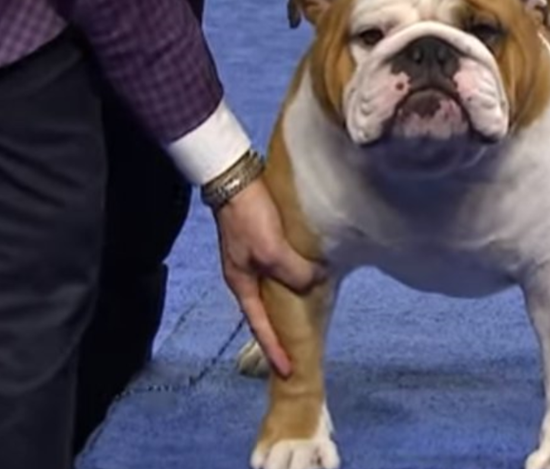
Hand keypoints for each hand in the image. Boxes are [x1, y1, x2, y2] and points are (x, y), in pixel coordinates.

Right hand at [214, 178, 325, 377]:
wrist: (234, 179)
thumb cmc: (247, 217)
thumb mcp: (271, 250)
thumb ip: (293, 272)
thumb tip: (314, 282)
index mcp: (242, 283)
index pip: (260, 325)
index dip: (274, 348)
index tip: (288, 370)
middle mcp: (246, 274)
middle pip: (267, 308)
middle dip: (284, 327)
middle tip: (303, 344)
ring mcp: (253, 256)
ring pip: (277, 285)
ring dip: (294, 297)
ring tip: (315, 308)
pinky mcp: (262, 239)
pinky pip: (282, 264)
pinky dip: (296, 273)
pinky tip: (313, 271)